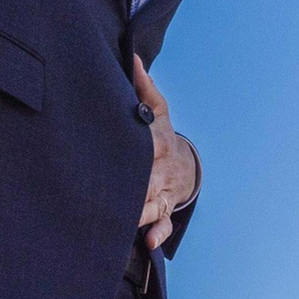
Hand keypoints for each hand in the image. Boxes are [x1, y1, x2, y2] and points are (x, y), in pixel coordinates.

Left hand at [131, 53, 196, 249]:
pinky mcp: (164, 209)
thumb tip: (132, 56)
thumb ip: (142, 84)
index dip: (135, 149)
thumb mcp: (155, 107)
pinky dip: (158, 233)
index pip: (147, 146)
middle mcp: (161, 171)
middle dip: (133, 188)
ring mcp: (164, 193)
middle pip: (147, 180)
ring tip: (129, 221)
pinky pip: (164, 224)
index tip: (118, 151)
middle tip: (115, 194)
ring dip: (142, 214)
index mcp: (157, 143)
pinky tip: (148, 242)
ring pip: (154, 205)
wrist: (183, 161)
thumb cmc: (159, 131)